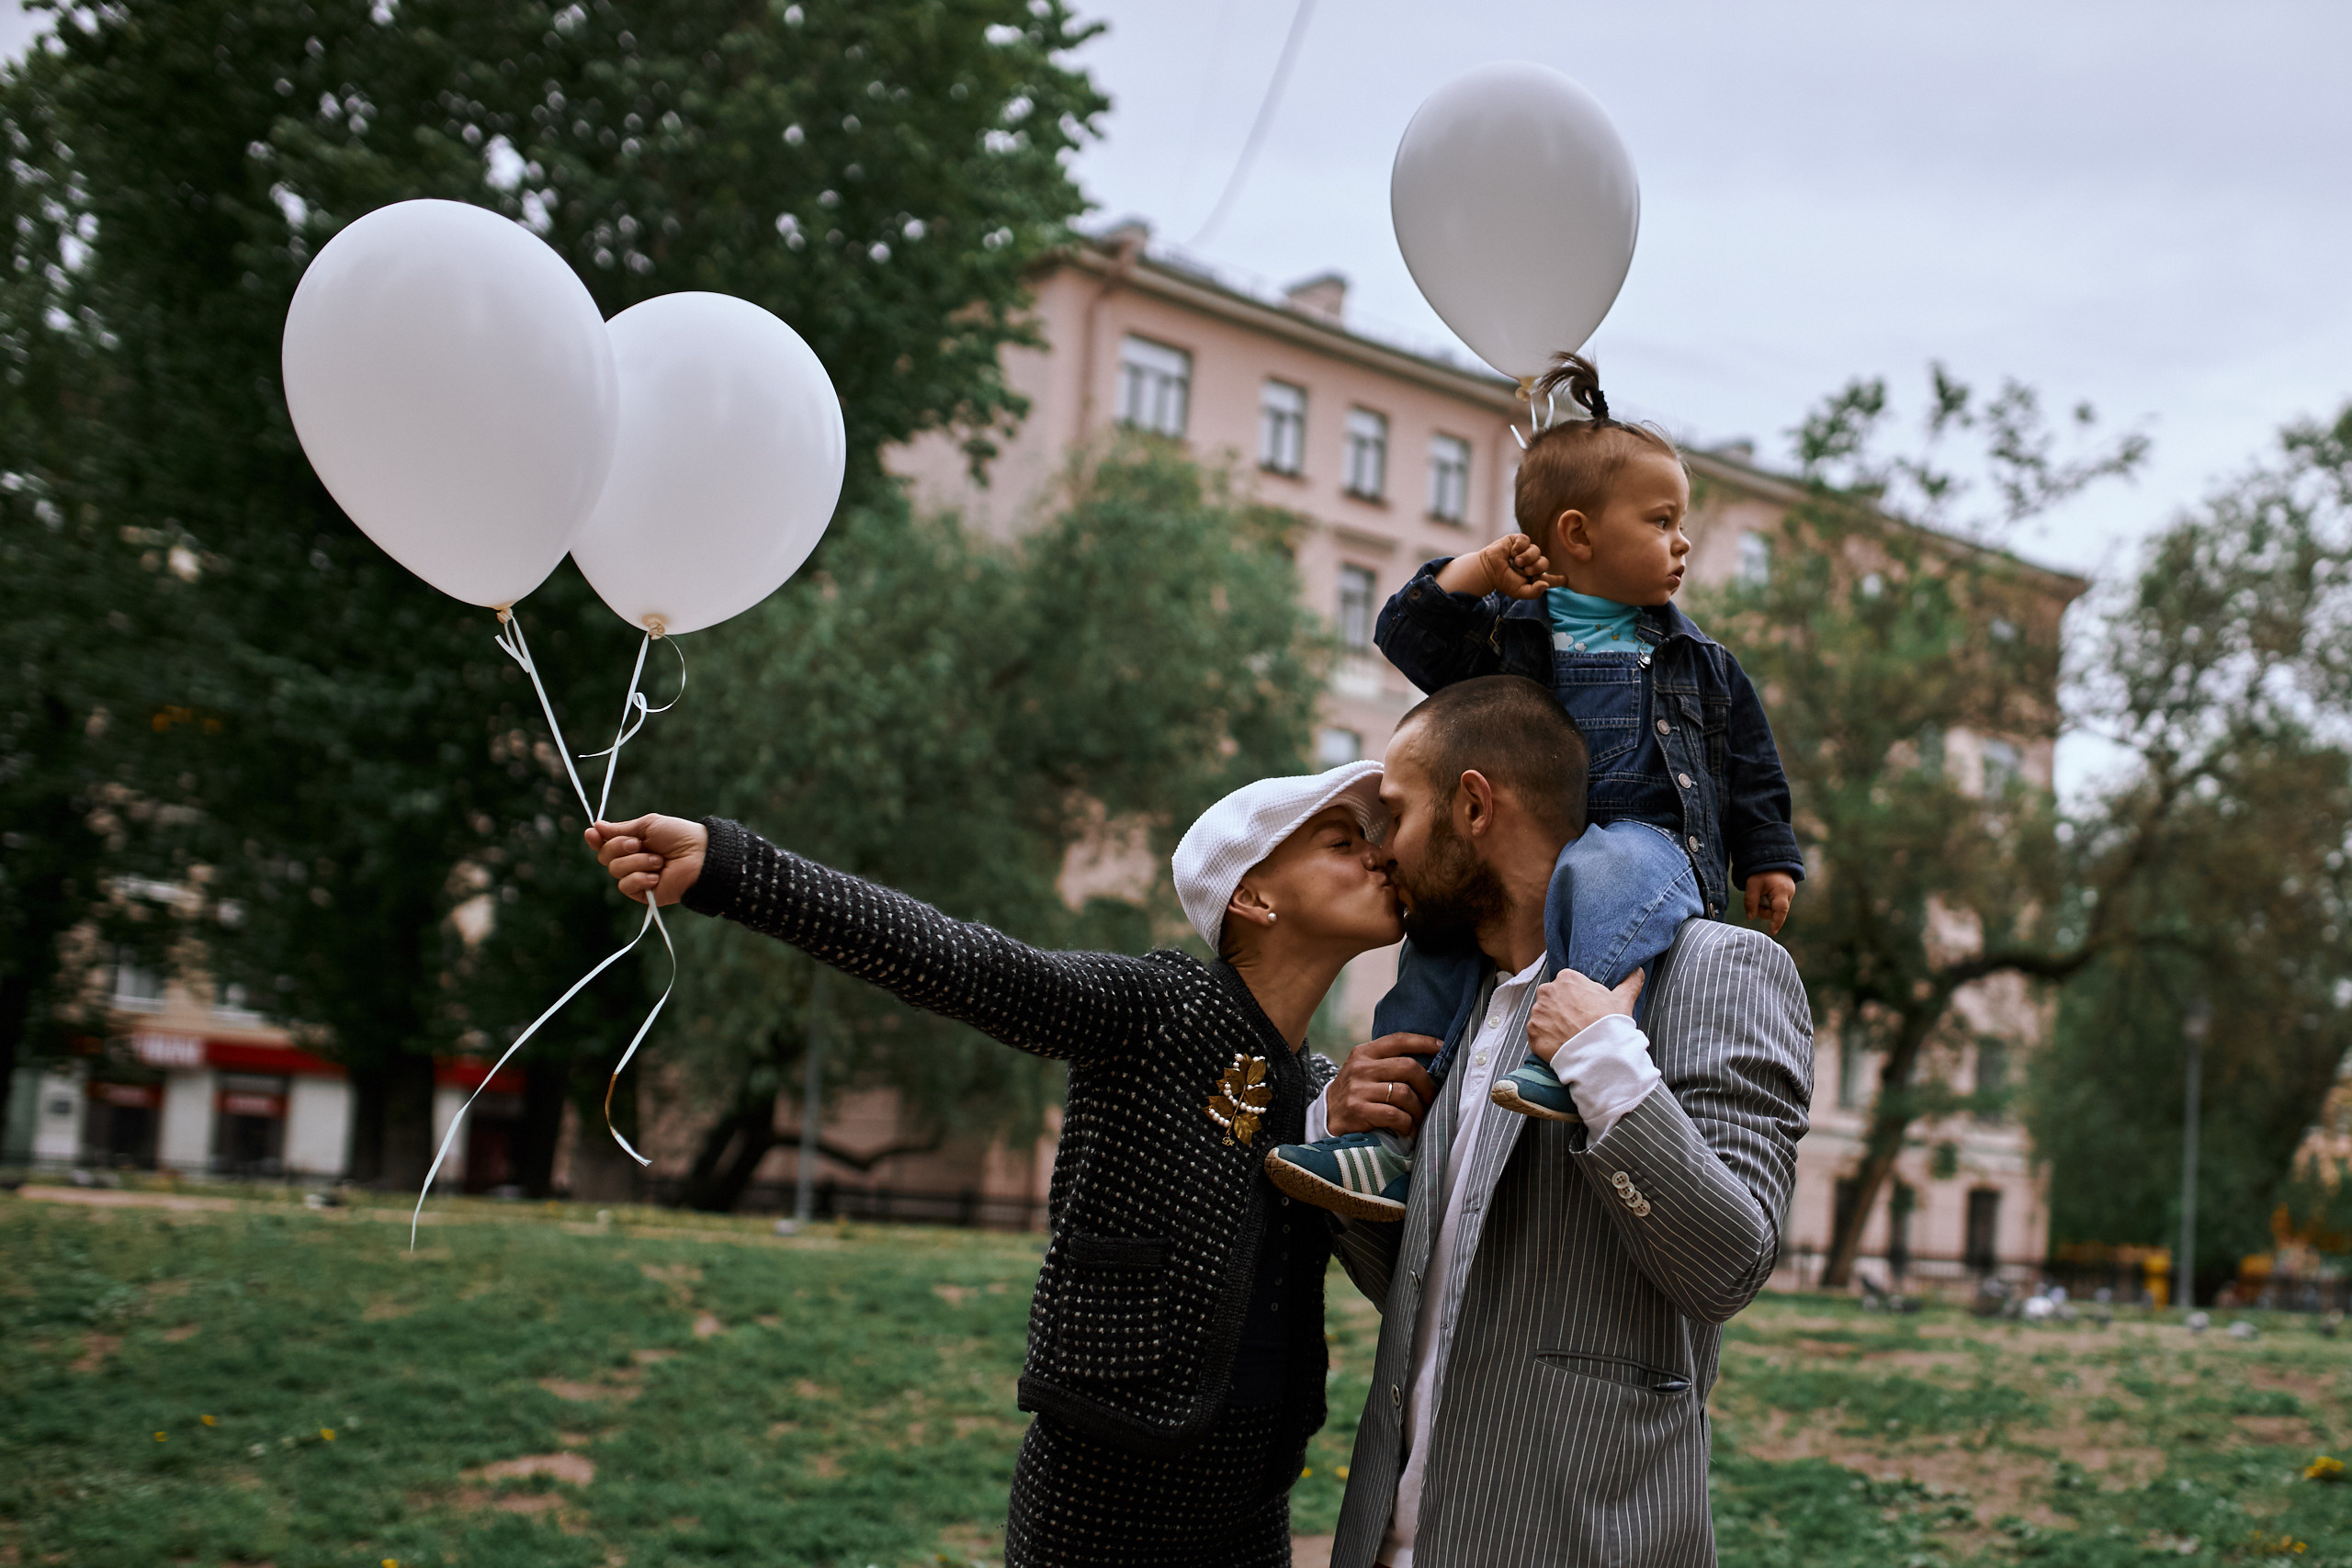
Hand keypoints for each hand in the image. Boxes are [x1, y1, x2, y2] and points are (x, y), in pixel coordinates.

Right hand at [585, 814, 708, 906]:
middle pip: (605, 857)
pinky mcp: (643, 894)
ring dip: (636, 862)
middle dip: (619, 847)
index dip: (595, 839)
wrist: (699, 855)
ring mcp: (637, 877)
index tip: (592, 833)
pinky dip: (640, 878)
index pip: (605, 844)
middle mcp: (632, 860)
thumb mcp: (648, 825)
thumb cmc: (678, 836)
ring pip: (615, 870)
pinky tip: (656, 876)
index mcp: (632, 843)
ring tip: (659, 861)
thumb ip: (621, 829)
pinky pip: (625, 886)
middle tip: (638, 844)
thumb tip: (596, 826)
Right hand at [1325, 1033, 1442, 1136]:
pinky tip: (1408, 1129)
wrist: (1326, 1118)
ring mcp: (1358, 1089)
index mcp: (1363, 1053)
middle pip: (1408, 1067)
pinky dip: (1407, 1124)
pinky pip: (1395, 1115)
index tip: (1442, 1046)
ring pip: (1404, 1093)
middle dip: (1426, 1085)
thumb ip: (1387, 1063)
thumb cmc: (1355, 1093)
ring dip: (1418, 1109)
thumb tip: (1427, 1063)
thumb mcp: (1363, 1070)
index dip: (1423, 1042)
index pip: (1398, 1040)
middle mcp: (1360, 1067)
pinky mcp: (1358, 1110)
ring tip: (1419, 1117)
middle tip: (1431, 1098)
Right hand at [1435, 533, 1562, 600]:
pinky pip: (1526, 540)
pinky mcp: (1518, 540)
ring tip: (1516, 562)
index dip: (1558, 579)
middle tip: (1526, 571)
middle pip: (1545, 562)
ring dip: (1527, 557)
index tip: (1566, 580)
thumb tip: (1546, 585)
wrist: (1489, 569)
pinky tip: (1512, 552)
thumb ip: (1534, 592)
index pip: (1549, 578)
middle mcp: (1532, 563)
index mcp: (1534, 577)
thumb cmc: (1503, 581)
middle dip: (1537, 567)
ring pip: (1536, 550)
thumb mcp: (1519, 591)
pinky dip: (1520, 547)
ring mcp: (1526, 551)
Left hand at [1526, 968, 1642, 1061]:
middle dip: (1561, 1009)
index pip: (1567, 985)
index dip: (1577, 999)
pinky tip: (1561, 1045)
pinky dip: (1546, 1039)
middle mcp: (1547, 991)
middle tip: (1577, 1024)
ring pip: (1543, 1016)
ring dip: (1552, 1024)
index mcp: (1566, 978)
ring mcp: (1537, 1012)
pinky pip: (1537, 1033)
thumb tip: (1638, 970)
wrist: (1598, 1055)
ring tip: (1570, 1036)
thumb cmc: (1610, 1024)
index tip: (1585, 1010)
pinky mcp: (1532, 1032)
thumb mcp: (1623, 1000)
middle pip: (1552, 999)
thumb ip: (1629, 982)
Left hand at [1743, 871, 1796, 934]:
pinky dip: (1768, 902)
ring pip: (1775, 909)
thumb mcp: (1752, 884)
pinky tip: (1765, 893)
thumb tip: (1750, 918)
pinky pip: (1776, 904)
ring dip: (1765, 906)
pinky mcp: (1787, 894)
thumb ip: (1750, 901)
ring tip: (1760, 893)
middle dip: (1763, 910)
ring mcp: (1789, 894)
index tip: (1773, 931)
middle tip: (1755, 900)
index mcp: (1781, 891)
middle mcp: (1789, 894)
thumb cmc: (1761, 871)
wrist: (1771, 859)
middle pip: (1775, 912)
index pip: (1781, 910)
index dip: (1777, 922)